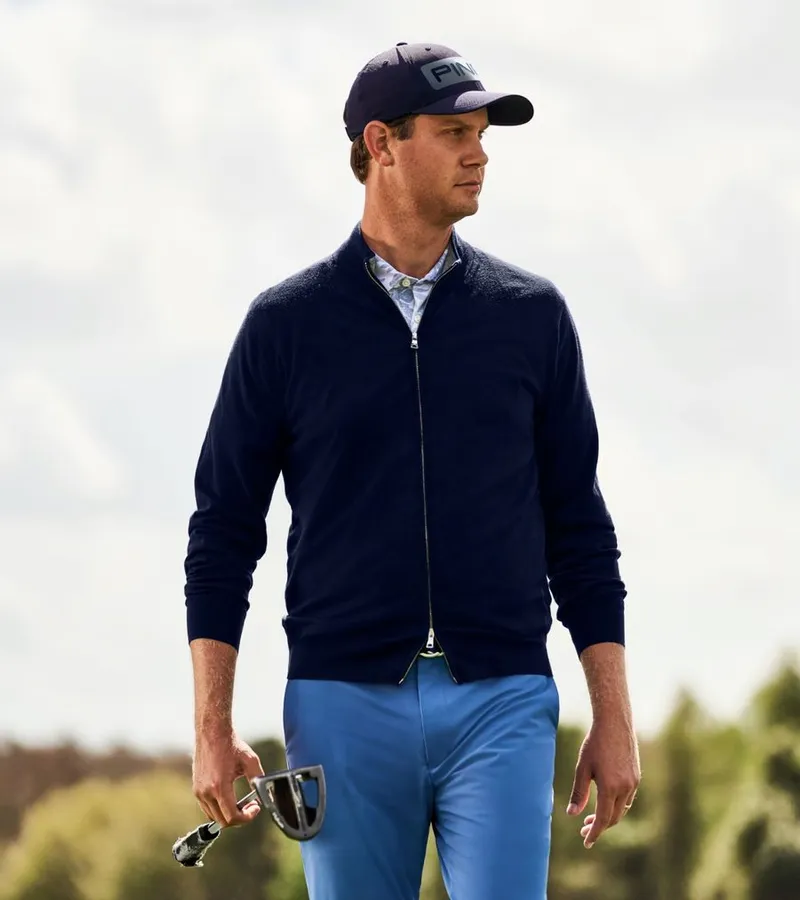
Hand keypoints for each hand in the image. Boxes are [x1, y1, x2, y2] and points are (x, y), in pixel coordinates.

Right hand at [192, 727, 263, 827]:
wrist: (212, 732)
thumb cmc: (231, 745)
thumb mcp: (250, 761)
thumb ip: (258, 780)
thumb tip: (266, 795)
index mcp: (219, 787)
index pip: (232, 817)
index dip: (247, 818)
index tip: (256, 808)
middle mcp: (206, 792)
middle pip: (223, 821)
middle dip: (239, 818)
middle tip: (250, 806)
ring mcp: (199, 792)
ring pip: (214, 817)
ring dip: (228, 815)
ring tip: (241, 803)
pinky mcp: (196, 789)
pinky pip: (208, 808)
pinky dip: (219, 809)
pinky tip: (230, 798)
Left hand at [566, 716, 640, 847]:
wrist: (614, 723)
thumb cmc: (594, 743)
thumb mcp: (582, 767)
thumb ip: (579, 792)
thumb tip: (572, 814)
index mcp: (610, 787)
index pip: (602, 819)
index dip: (594, 833)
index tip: (586, 842)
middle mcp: (625, 788)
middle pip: (613, 817)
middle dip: (599, 826)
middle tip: (583, 829)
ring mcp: (633, 782)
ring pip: (622, 809)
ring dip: (608, 817)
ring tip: (591, 817)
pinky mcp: (636, 776)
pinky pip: (627, 798)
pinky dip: (616, 806)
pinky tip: (605, 802)